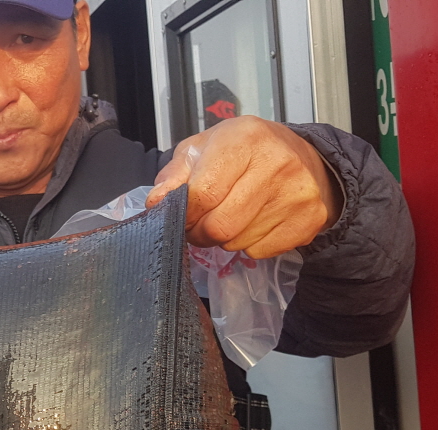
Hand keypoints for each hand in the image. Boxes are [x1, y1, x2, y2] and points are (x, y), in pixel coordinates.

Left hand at [145, 116, 342, 258]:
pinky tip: (255, 222)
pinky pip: (260, 251)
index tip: (183, 215)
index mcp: (244, 140)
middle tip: (202, 224)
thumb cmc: (245, 151)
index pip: (202, 195)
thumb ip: (175, 174)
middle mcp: (276, 164)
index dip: (185, 214)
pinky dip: (249, 245)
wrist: (303, 157)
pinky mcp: (309, 220)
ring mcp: (297, 194)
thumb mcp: (203, 148)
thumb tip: (156, 202)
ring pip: (238, 243)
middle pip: (219, 226)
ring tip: (231, 217)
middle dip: (201, 232)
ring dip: (225, 238)